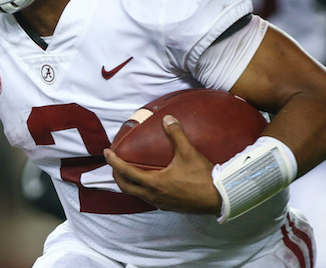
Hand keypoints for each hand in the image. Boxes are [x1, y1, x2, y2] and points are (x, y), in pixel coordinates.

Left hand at [104, 115, 221, 214]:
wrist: (218, 198)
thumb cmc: (202, 177)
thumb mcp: (189, 152)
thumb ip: (177, 134)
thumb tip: (168, 118)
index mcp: (153, 183)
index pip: (125, 172)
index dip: (113, 161)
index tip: (107, 152)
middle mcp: (153, 195)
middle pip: (125, 187)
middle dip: (116, 174)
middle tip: (115, 162)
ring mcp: (160, 203)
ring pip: (136, 194)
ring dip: (128, 183)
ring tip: (128, 170)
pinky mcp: (168, 207)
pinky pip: (147, 198)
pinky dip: (141, 189)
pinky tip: (149, 180)